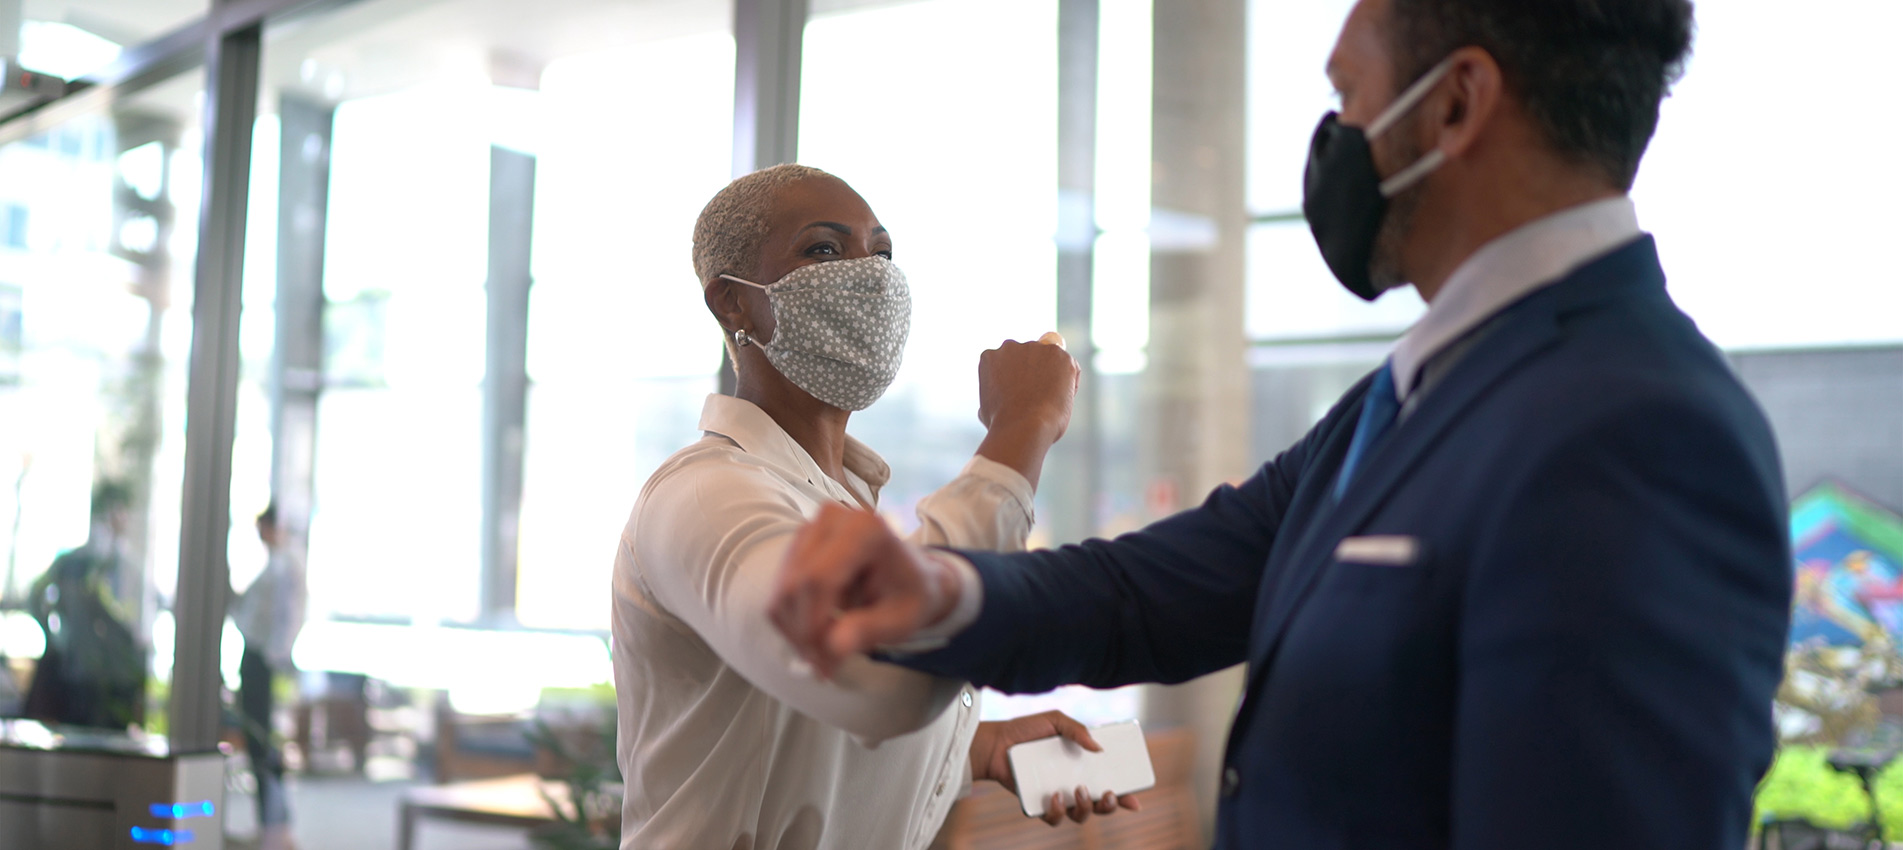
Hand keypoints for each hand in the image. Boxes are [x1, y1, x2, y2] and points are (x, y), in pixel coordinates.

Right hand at [770, 503, 957, 678]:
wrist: (911, 577)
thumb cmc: (911, 597)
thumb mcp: (901, 620)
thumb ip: (869, 630)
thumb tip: (833, 648)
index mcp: (866, 530)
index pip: (819, 579)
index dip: (813, 625)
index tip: (824, 663)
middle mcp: (833, 518)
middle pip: (795, 585)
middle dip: (803, 633)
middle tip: (823, 666)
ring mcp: (812, 527)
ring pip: (782, 591)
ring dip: (796, 631)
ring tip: (824, 654)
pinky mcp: (799, 543)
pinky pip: (779, 590)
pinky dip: (793, 621)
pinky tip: (818, 634)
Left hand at [970, 711, 1141, 826]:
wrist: (996, 743)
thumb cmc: (1026, 730)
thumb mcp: (1055, 720)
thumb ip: (1077, 729)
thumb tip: (1099, 748)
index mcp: (1082, 766)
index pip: (1109, 783)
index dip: (1125, 795)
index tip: (1136, 801)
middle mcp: (1073, 784)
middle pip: (1100, 805)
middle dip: (1110, 805)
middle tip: (1108, 793)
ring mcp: (1058, 797)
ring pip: (1081, 816)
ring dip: (1087, 809)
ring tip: (1079, 791)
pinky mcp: (1040, 806)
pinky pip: (1054, 819)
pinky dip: (1059, 812)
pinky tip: (1056, 797)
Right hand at [977, 338, 1080, 437]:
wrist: (1022, 427)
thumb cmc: (1003, 424)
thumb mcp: (987, 408)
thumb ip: (995, 395)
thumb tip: (997, 401)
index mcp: (990, 357)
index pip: (1009, 362)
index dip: (1016, 380)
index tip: (1020, 396)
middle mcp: (1010, 346)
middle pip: (1029, 356)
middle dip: (1035, 373)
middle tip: (1036, 398)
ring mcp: (1035, 348)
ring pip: (1051, 360)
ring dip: (1053, 376)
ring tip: (1048, 401)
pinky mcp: (1059, 355)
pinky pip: (1071, 367)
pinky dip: (1070, 383)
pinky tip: (1059, 399)